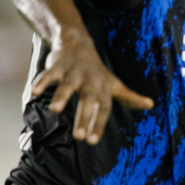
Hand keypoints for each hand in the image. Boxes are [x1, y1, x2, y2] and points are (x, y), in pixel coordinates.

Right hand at [31, 27, 152, 143]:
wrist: (78, 42)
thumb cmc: (97, 71)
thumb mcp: (114, 83)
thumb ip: (129, 97)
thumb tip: (151, 105)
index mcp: (103, 89)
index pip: (104, 109)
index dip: (98, 124)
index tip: (92, 141)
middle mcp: (89, 81)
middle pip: (88, 100)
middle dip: (84, 118)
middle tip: (79, 137)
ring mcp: (73, 72)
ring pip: (67, 85)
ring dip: (61, 96)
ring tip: (54, 110)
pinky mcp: (58, 65)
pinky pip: (49, 74)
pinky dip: (42, 82)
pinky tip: (34, 92)